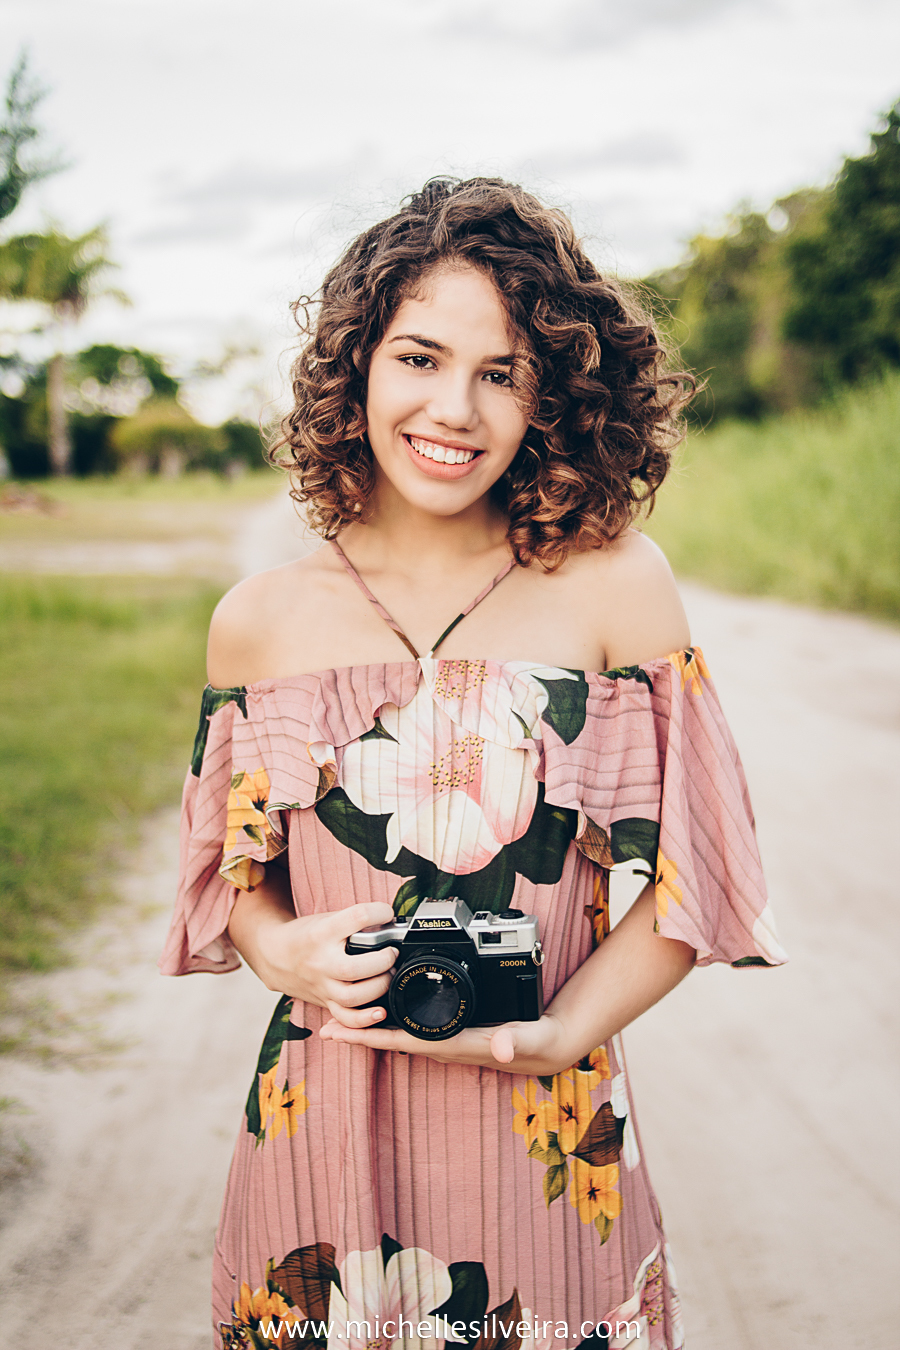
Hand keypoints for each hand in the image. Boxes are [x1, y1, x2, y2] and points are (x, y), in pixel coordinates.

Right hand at [253, 900, 399, 1028]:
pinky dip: (365, 1019)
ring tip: (388, 974)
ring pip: (353, 997)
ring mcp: (322, 985)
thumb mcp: (326, 919)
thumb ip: (354, 922)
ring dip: (379, 986)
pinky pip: (345, 1018)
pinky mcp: (325, 1001)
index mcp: (322, 933)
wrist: (273, 955)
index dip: (380, 912)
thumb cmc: (305, 935)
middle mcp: (321, 961)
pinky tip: (380, 1011)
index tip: (387, 913)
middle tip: (392, 952)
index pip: (357, 917)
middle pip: (355, 968)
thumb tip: (389, 923)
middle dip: (383, 960)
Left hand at [318, 1008, 569, 1075]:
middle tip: (324, 1028)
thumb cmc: (537, 1041)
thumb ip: (517, 1040)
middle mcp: (445, 1044)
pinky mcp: (453, 1031)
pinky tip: (382, 1011)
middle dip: (360, 1034)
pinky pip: (415, 1027)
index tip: (342, 1033)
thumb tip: (502, 1046)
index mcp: (454, 1043)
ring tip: (342, 1020)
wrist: (548, 1047)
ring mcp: (447, 1039)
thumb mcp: (530, 1038)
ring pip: (401, 1034)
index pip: (403, 1041)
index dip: (371, 1037)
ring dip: (372, 1028)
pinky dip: (394, 1020)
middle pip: (393, 1040)